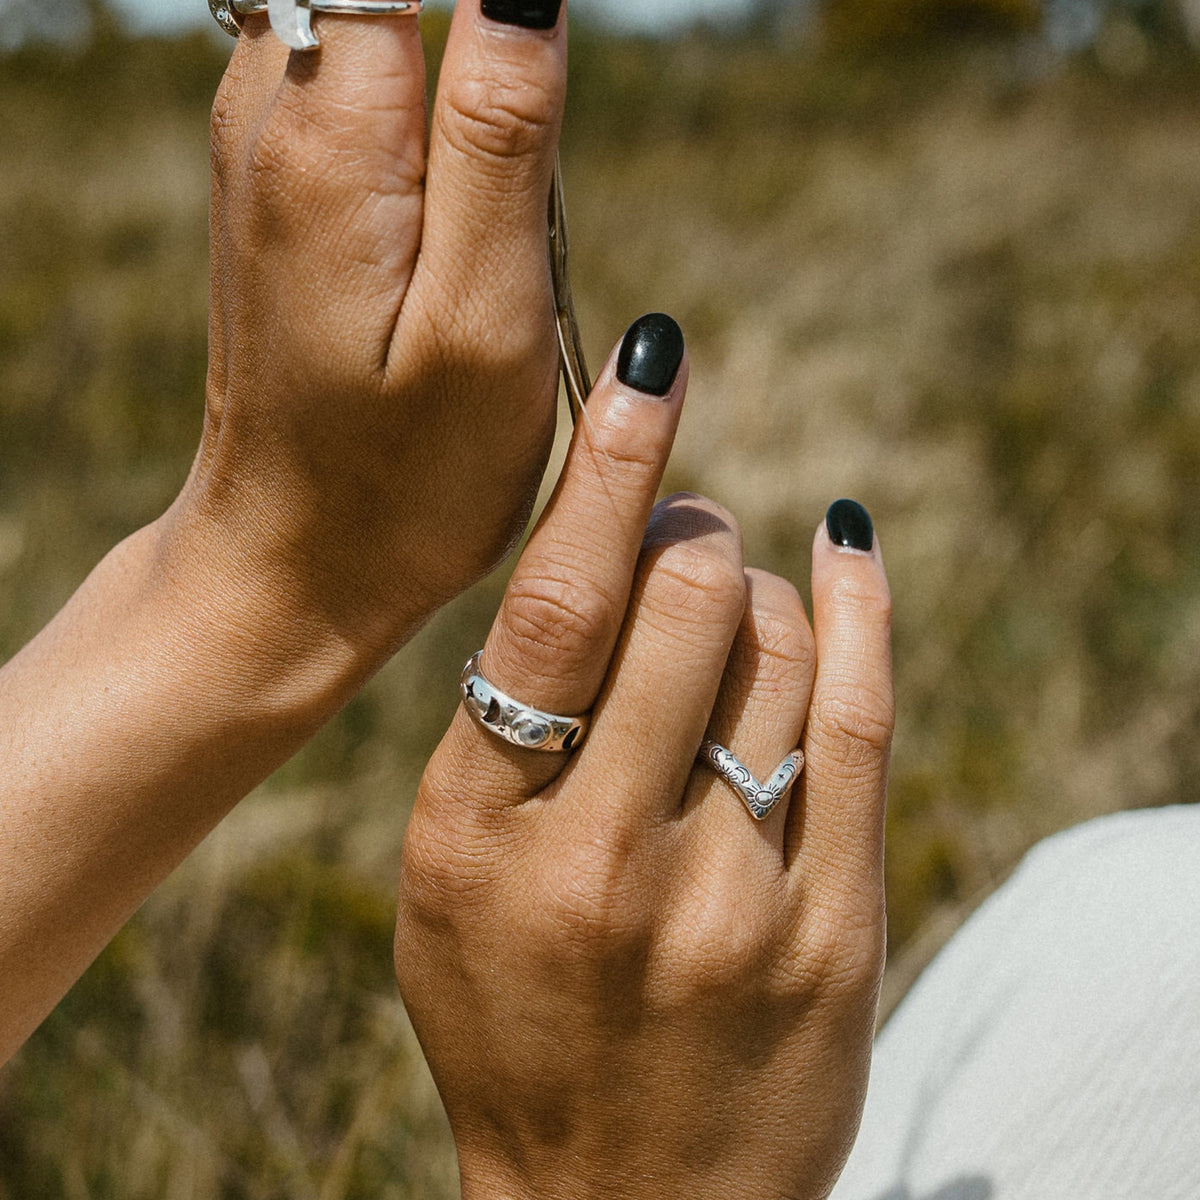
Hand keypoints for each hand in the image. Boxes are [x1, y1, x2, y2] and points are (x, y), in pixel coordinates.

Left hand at [0, 0, 569, 1060]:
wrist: (297, 562)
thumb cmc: (408, 477)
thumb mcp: (485, 323)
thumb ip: (503, 137)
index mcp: (335, 135)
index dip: (498, 5)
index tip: (533, 86)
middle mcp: (275, 109)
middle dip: (481, 39)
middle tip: (520, 187)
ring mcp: (267, 143)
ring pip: (376, 18)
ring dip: (457, 72)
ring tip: (494, 208)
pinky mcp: (285, 183)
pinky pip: (360, 75)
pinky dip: (422, 105)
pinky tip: (456, 207)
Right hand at [395, 315, 894, 1199]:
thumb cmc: (512, 1012)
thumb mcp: (449, 876)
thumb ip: (506, 724)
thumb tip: (611, 551)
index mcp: (479, 832)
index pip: (556, 604)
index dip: (615, 461)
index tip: (655, 360)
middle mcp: (603, 861)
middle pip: (689, 600)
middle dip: (695, 532)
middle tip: (690, 529)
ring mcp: (730, 901)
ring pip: (784, 643)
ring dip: (766, 588)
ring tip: (739, 605)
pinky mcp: (831, 932)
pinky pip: (861, 719)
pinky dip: (861, 609)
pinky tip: (848, 551)